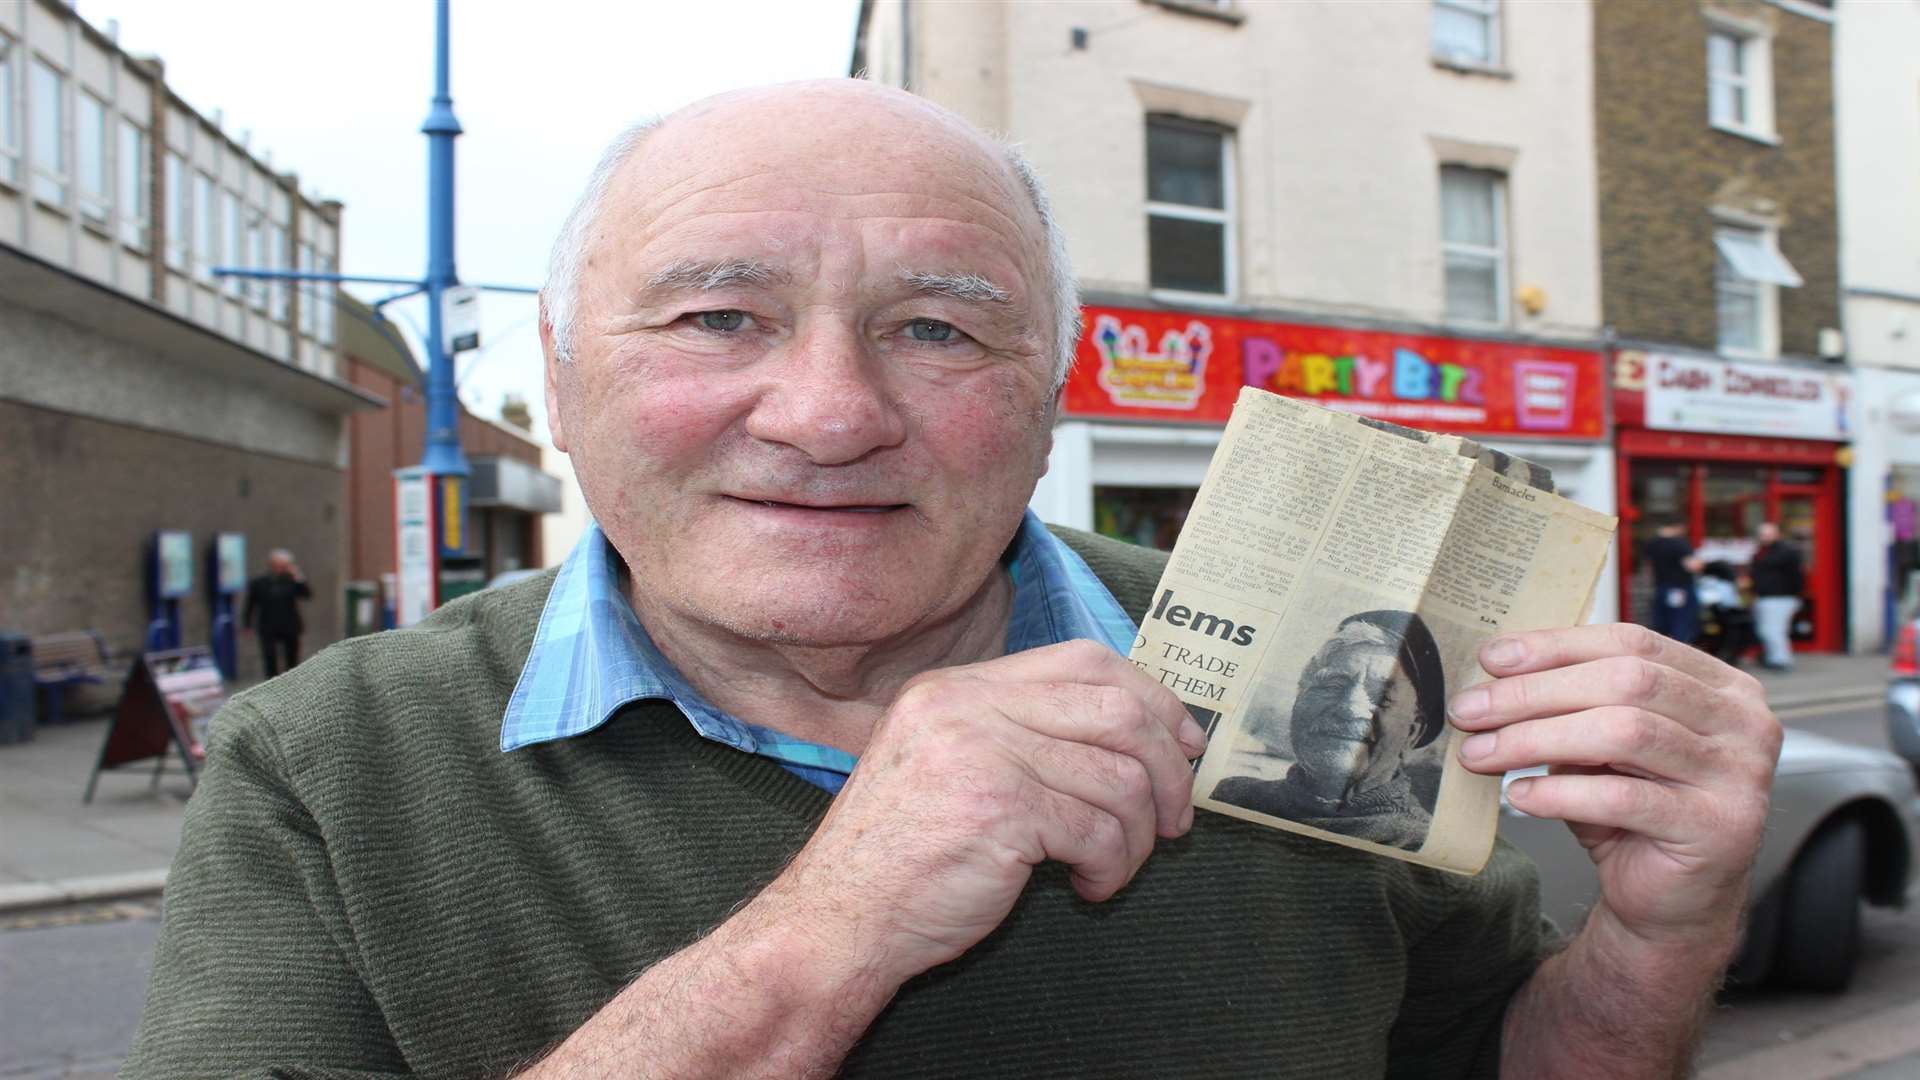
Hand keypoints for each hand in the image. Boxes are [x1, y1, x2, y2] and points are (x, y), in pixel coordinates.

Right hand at [753, 639, 1204, 986]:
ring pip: (1120, 776)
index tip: (1181, 743)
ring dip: (1137, 834)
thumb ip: (1018, 737)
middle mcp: (968, 706)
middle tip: (1173, 819)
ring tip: (1114, 866)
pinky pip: (1101, 829)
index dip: (1150, 697)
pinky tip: (1087, 887)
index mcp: (956, 688)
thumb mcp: (948, 767)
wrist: (836, 922)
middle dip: (1166, 768)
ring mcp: (983, 752)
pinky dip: (1113, 866)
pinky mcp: (1002, 809)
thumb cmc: (899, 860)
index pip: (1085, 659)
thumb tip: (1134, 733)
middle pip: (1118, 709)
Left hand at [1450, 624, 1780, 959]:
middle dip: (1534, 693)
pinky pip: (1623, 798)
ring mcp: (1738, 775)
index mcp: (1719, 686)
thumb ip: (1572, 705)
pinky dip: (1560, 794)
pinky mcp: (1718, 828)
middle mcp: (1741, 723)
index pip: (1631, 643)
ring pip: (1624, 732)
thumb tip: (1496, 676)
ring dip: (1537, 738)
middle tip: (1471, 711)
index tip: (1492, 658)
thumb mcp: (1601, 745)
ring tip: (1483, 753)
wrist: (1673, 902)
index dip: (1556, 646)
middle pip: (1626, 681)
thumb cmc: (1636, 814)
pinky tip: (1519, 797)